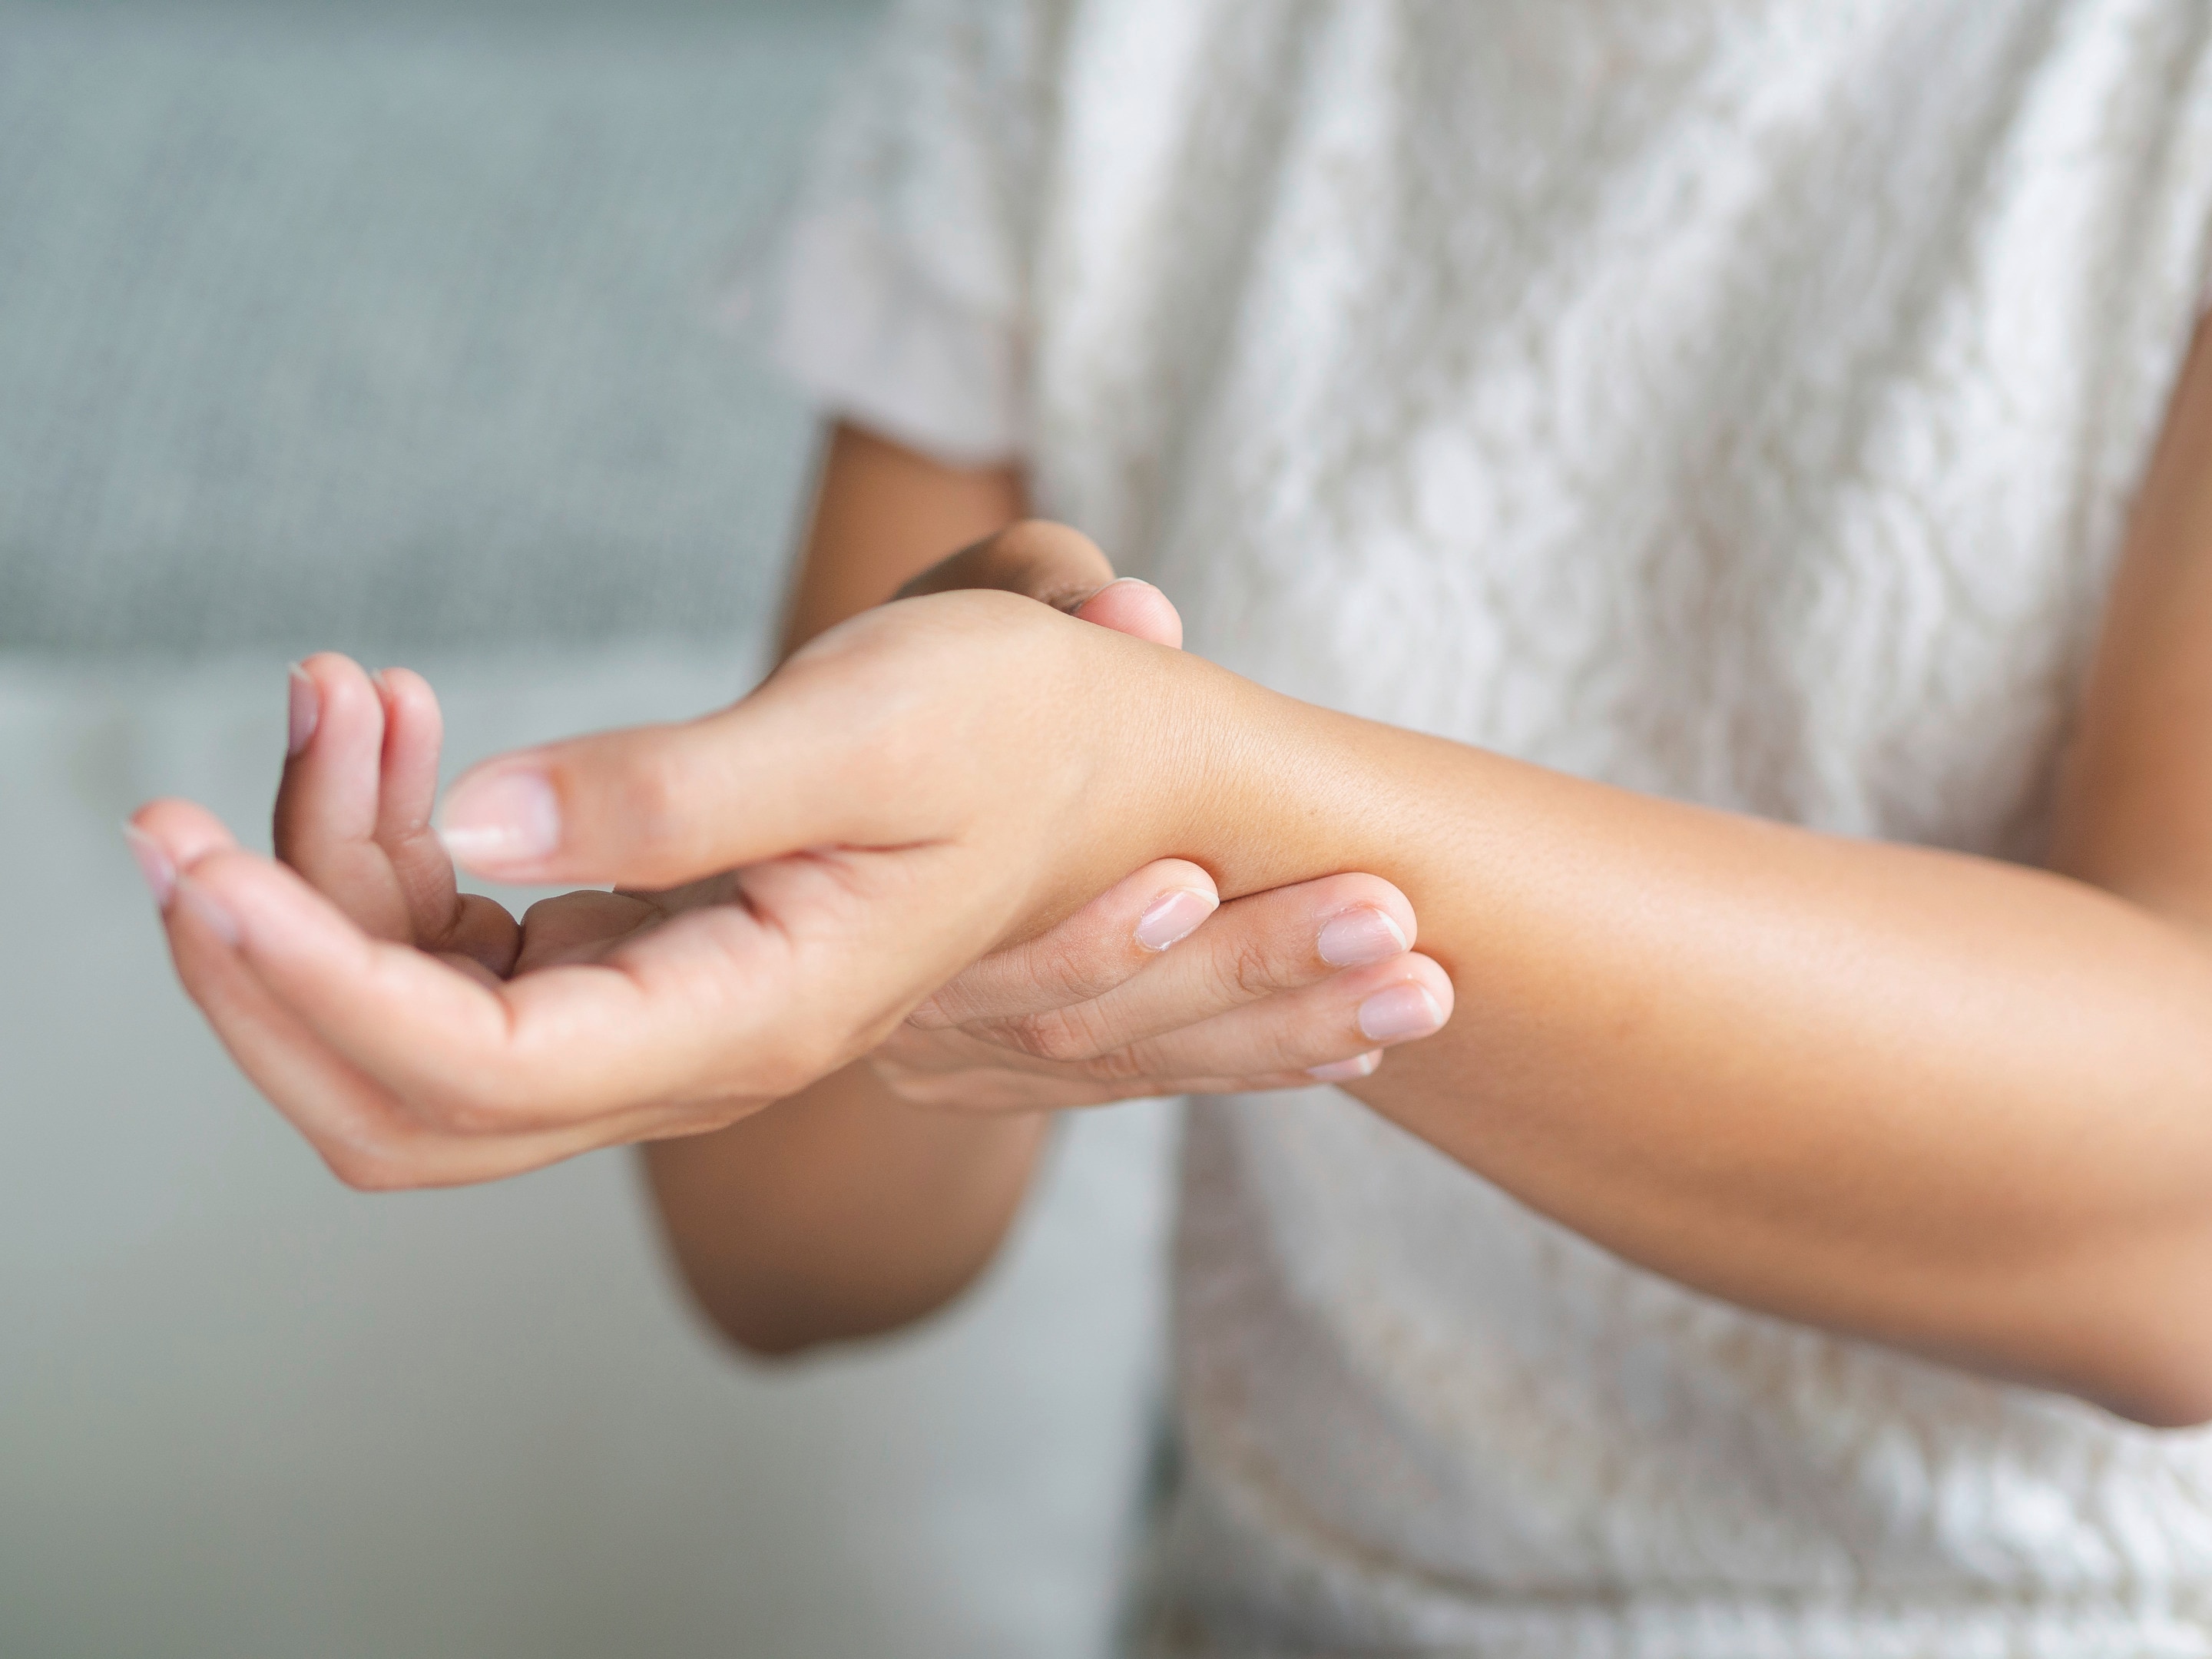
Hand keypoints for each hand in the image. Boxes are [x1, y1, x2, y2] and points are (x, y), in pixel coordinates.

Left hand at [127, 526, 1450, 1187]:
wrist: (1124, 777)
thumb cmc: (1032, 737)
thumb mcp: (873, 729)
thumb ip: (676, 789)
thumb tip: (483, 808)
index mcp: (743, 1019)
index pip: (467, 1063)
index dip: (307, 979)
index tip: (197, 862)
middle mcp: (688, 1051)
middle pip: (400, 1104)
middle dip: (260, 971)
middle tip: (167, 813)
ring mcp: (657, 1014)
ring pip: (414, 1029)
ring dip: (328, 883)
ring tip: (349, 697)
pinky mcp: (640, 957)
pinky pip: (464, 957)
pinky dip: (397, 857)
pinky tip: (408, 733)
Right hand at [864, 524, 1450, 1107]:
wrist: (849, 789)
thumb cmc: (923, 671)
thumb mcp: (959, 604)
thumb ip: (1038, 590)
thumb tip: (1143, 614)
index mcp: (874, 884)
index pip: (993, 945)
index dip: (1100, 931)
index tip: (1209, 879)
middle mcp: (900, 997)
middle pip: (1078, 1022)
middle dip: (1244, 974)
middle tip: (1388, 930)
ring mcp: (944, 1051)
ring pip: (1121, 1060)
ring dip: (1279, 1029)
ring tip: (1418, 993)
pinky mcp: (993, 1077)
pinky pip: (1134, 1083)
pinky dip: (1251, 1062)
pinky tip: (1358, 1045)